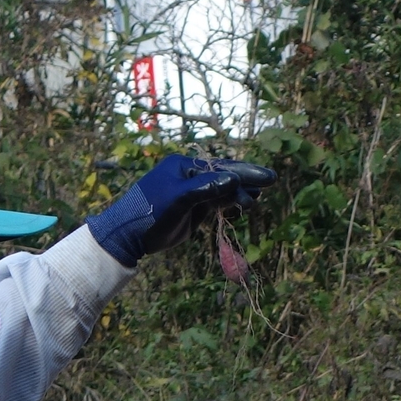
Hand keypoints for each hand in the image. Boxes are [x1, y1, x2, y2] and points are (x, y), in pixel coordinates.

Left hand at [87, 154, 275, 265]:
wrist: (130, 234)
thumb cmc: (150, 211)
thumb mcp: (179, 198)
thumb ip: (207, 188)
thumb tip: (234, 179)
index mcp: (184, 166)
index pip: (220, 167)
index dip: (245, 171)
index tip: (266, 177)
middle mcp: (190, 176)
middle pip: (224, 176)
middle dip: (246, 181)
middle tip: (269, 183)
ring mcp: (193, 193)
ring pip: (222, 190)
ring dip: (239, 194)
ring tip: (256, 200)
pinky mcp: (193, 209)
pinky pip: (216, 203)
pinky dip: (230, 204)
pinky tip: (243, 206)